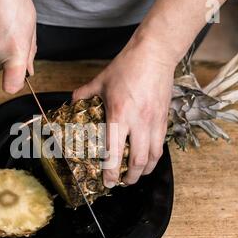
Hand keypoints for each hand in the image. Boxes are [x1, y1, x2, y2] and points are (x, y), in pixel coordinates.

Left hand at [73, 34, 176, 186]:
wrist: (154, 54)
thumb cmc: (127, 67)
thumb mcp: (100, 81)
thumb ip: (83, 94)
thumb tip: (72, 103)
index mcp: (119, 115)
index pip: (114, 152)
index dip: (111, 172)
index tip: (107, 182)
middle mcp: (139, 122)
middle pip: (137, 161)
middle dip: (130, 178)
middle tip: (122, 183)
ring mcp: (154, 122)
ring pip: (153, 156)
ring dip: (145, 170)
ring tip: (136, 175)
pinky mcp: (165, 118)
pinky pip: (161, 145)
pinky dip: (154, 156)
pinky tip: (148, 158)